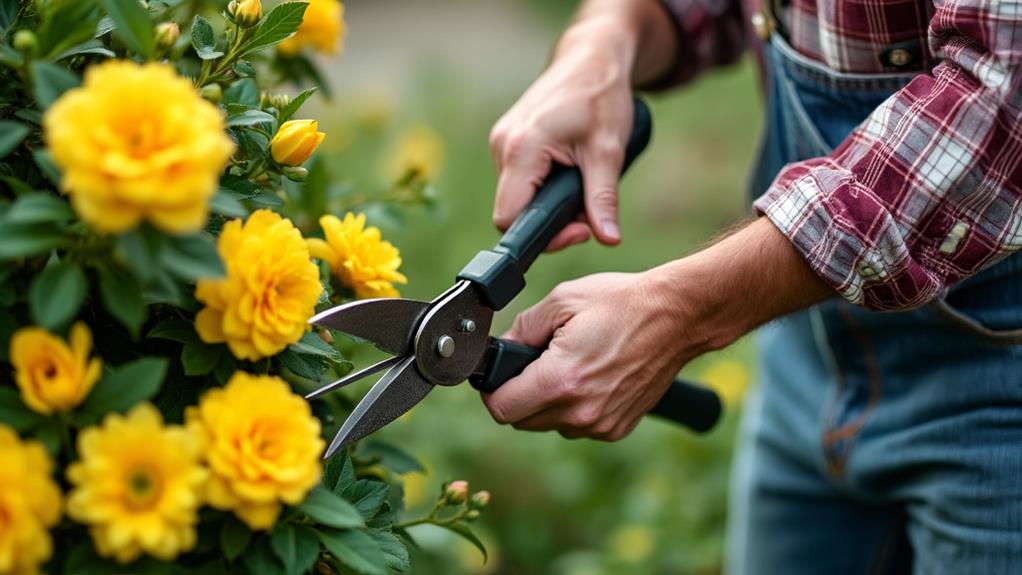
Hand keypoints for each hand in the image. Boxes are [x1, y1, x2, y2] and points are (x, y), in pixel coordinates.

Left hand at [482, 271, 687, 439]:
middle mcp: (579, 411)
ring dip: (548, 403)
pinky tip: (591, 377)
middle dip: (519, 395)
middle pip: (522, 421)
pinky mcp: (617, 428)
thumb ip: (522, 328)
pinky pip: (579, 426)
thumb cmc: (622, 304)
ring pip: (550, 425)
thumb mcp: (562, 301)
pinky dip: (575, 407)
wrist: (677, 317)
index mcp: (559, 381)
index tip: (499, 374)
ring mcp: (600, 424)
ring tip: (569, 366)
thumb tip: (502, 348)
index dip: (493, 390)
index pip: (501, 409)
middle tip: (535, 364)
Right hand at [489, 41, 632, 249]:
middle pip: (513, 210)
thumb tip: (609, 238)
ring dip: (550, 203)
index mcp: (521, 149)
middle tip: (589, 211)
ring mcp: (502, 143)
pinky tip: (568, 172)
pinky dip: (544, 186)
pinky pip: (519, 180)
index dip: (543, 235)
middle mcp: (503, 146)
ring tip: (582, 184)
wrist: (591, 59)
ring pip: (517, 197)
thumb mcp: (608, 151)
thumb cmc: (600, 96)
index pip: (509, 218)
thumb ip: (603, 198)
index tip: (580, 229)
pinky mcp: (508, 142)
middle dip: (553, 220)